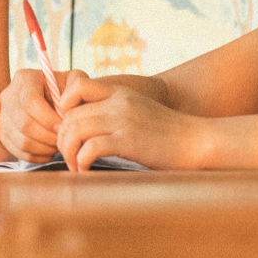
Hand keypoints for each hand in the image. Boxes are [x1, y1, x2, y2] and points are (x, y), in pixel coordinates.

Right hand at [0, 69, 82, 164]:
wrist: (54, 102)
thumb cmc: (67, 91)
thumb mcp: (75, 81)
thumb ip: (77, 85)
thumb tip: (63, 107)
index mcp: (24, 78)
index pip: (30, 101)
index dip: (47, 118)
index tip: (63, 126)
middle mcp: (9, 96)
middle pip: (24, 123)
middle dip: (48, 136)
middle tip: (63, 139)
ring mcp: (3, 116)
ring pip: (22, 141)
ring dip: (44, 148)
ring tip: (58, 144)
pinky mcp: (4, 134)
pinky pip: (19, 152)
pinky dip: (37, 156)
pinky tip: (50, 150)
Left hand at [54, 76, 208, 169]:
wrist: (195, 141)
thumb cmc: (167, 133)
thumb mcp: (138, 111)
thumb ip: (115, 112)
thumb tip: (87, 127)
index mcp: (120, 93)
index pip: (78, 86)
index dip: (64, 107)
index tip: (68, 128)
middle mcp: (118, 103)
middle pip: (71, 114)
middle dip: (62, 138)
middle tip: (68, 155)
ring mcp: (123, 121)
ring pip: (75, 130)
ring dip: (68, 152)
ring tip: (75, 166)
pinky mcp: (128, 141)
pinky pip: (91, 149)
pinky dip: (82, 162)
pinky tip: (86, 170)